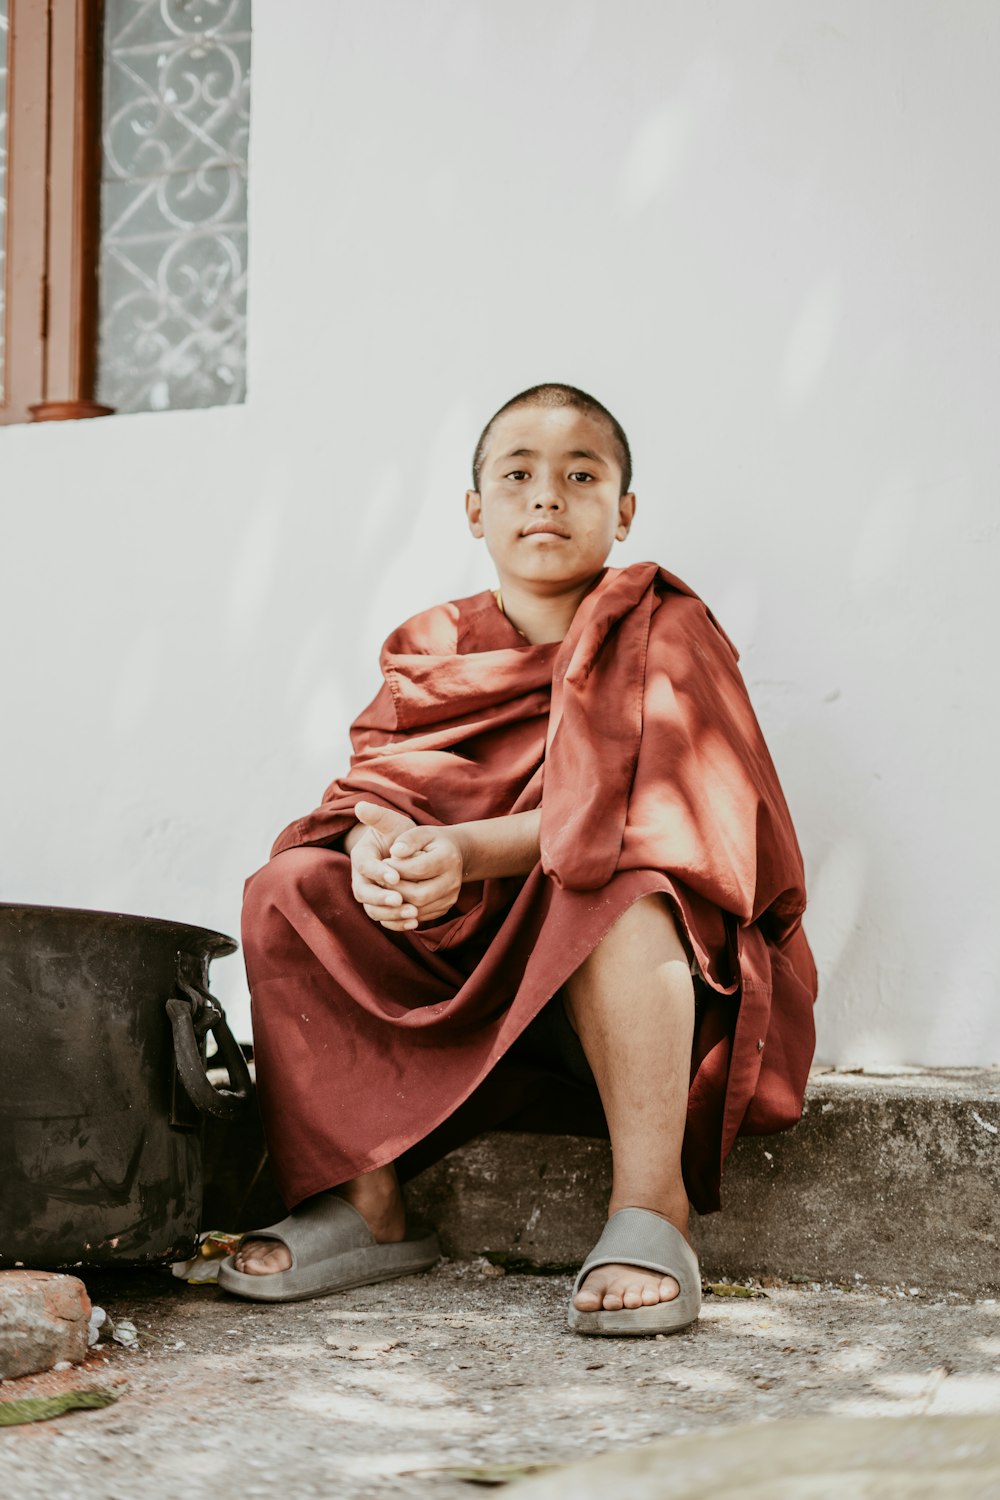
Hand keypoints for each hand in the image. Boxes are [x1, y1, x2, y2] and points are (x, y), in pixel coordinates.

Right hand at [349, 802, 418, 930]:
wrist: (409, 854)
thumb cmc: (399, 835)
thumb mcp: (392, 823)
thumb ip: (378, 816)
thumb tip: (361, 806)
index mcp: (361, 856)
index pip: (364, 867)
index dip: (378, 872)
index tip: (395, 876)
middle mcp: (361, 878)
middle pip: (364, 893)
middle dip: (382, 898)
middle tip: (401, 900)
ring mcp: (370, 895)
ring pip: (374, 910)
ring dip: (392, 914)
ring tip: (412, 913)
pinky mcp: (381, 909)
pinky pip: (385, 920)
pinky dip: (397, 924)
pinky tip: (415, 923)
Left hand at [383, 825, 465, 925]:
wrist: (454, 853)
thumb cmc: (431, 841)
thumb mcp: (421, 832)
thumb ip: (408, 839)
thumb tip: (394, 852)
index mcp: (448, 858)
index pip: (418, 869)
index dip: (397, 868)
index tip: (383, 862)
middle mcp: (453, 881)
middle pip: (419, 894)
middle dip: (395, 889)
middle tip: (380, 880)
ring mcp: (450, 897)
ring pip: (418, 909)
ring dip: (397, 903)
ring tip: (385, 889)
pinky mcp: (445, 908)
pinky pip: (421, 917)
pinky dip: (403, 912)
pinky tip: (393, 900)